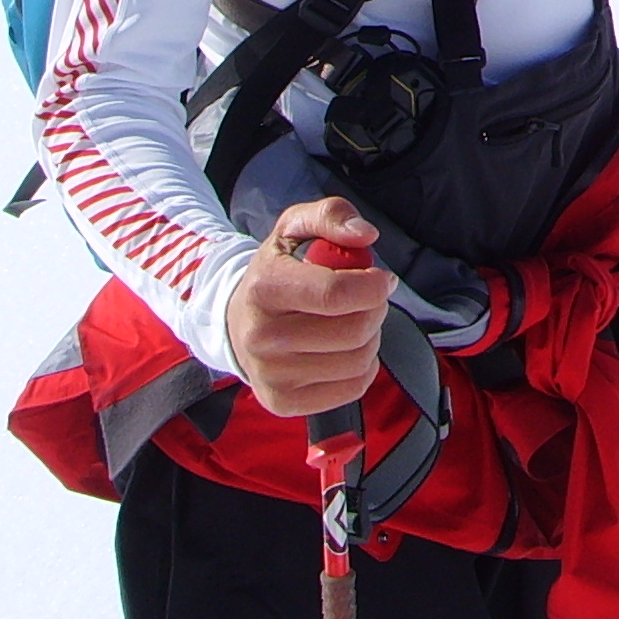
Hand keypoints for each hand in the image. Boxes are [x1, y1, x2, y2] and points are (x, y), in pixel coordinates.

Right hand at [225, 198, 395, 416]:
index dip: (373, 285)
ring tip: (352, 322)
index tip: (382, 278)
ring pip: (358, 361)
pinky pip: (353, 388)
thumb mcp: (295, 227)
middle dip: (375, 310)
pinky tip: (344, 349)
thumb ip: (331, 215)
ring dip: (370, 337)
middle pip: (354, 331)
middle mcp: (262, 337)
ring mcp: (271, 375)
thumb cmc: (278, 270)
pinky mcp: (283, 402)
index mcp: (265, 288)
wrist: (236, 321)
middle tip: (367, 300)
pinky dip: (362, 367)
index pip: (335, 294)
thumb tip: (365, 235)